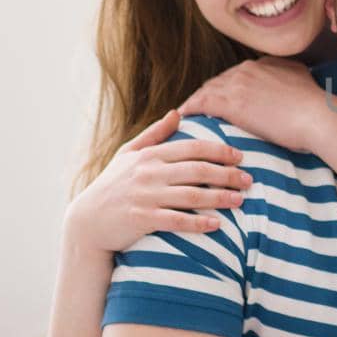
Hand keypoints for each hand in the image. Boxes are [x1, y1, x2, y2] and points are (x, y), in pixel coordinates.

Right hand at [62, 109, 250, 252]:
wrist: (87, 221)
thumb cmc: (112, 185)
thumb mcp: (128, 154)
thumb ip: (155, 134)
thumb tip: (177, 112)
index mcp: (149, 156)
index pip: (192, 148)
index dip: (219, 150)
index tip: (240, 156)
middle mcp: (149, 173)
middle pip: (198, 170)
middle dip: (227, 174)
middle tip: (249, 180)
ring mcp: (145, 196)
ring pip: (191, 195)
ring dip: (219, 197)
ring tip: (240, 201)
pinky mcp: (142, 219)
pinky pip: (176, 220)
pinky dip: (198, 222)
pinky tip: (217, 224)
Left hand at [179, 58, 327, 152]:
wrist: (317, 116)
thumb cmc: (316, 107)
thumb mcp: (303, 79)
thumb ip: (289, 75)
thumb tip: (289, 80)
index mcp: (264, 63)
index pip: (237, 74)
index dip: (228, 87)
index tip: (224, 98)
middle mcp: (248, 68)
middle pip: (220, 81)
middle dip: (210, 93)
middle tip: (201, 108)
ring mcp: (238, 84)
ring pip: (208, 90)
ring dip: (198, 100)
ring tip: (190, 113)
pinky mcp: (231, 102)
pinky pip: (201, 102)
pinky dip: (191, 108)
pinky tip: (185, 116)